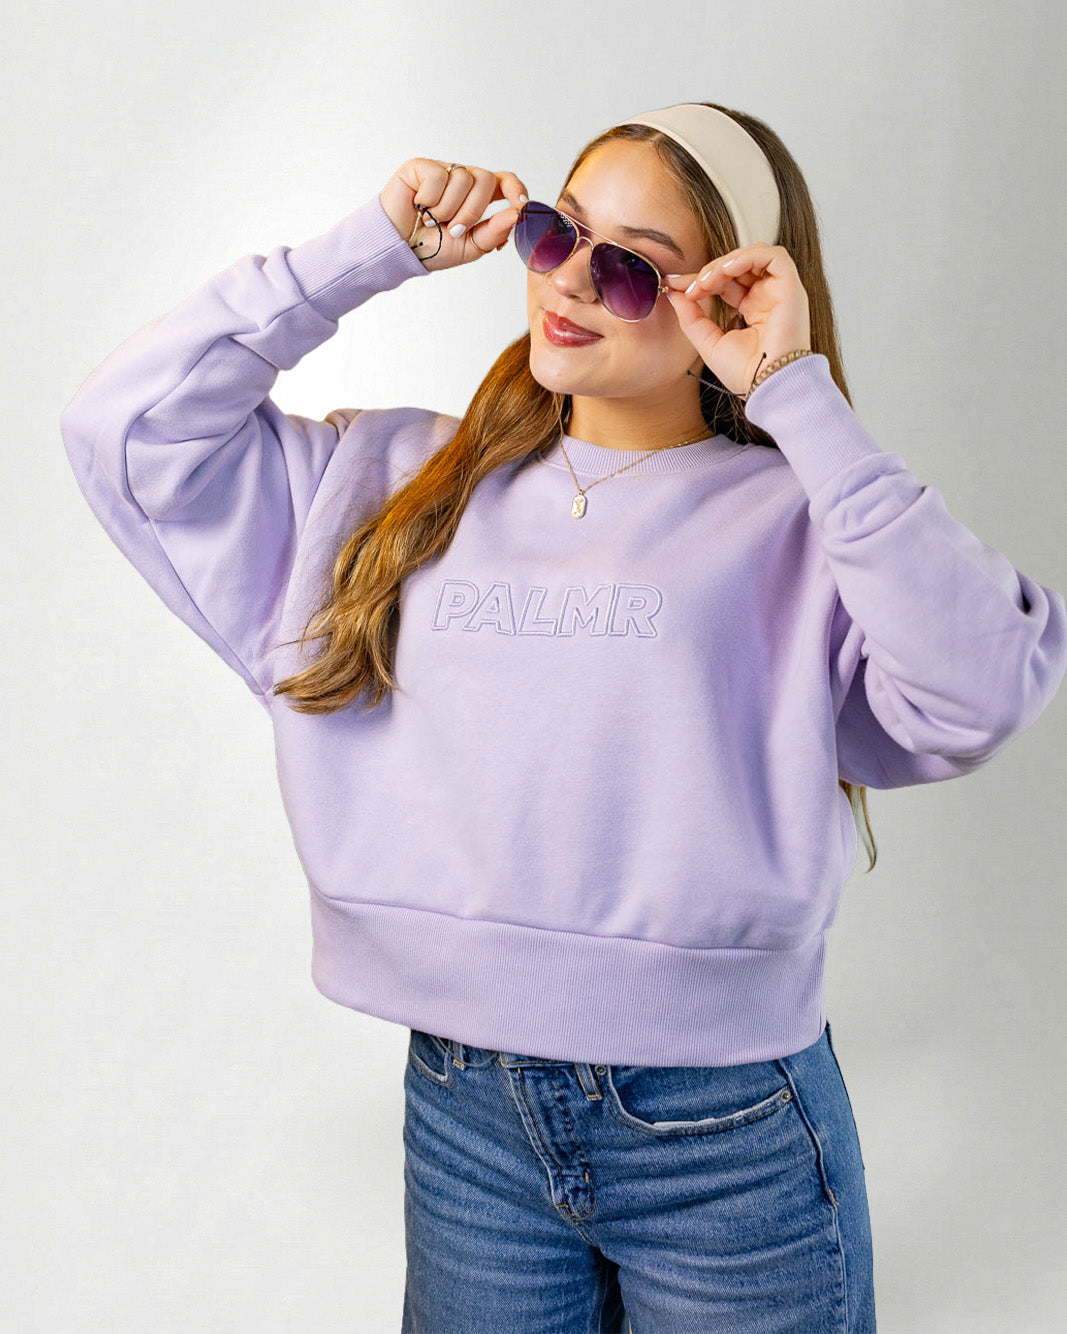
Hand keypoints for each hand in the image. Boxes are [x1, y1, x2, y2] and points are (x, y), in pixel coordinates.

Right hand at [380, 159, 528, 271]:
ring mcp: (443, 171)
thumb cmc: (432, 247)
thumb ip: (494, 232)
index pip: (504, 181)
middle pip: (486, 180)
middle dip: (472, 211)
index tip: (520, 205)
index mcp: (478, 198)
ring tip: (431, 220)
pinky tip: (419, 206)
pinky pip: (439, 176)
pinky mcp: (421, 167)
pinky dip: (430, 199)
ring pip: (463, 177)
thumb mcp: (470, 247)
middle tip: (453, 229)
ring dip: (448, 209)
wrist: (399, 250)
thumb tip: (517, 214)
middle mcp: (462, 180)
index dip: (515, 188)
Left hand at [665, 244, 811, 395]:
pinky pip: (774, 255)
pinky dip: (748, 256)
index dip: (700, 279)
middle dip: (709, 271)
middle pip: (738, 266)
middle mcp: (767, 297)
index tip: (673, 284)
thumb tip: (674, 293)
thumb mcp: (708, 342)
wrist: (767, 386)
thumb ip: (691, 317)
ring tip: (707, 281)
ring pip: (754, 255)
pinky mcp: (791, 287)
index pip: (725, 282)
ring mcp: (779, 291)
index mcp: (752, 310)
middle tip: (691, 287)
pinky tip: (726, 271)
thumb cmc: (745, 374)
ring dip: (726, 263)